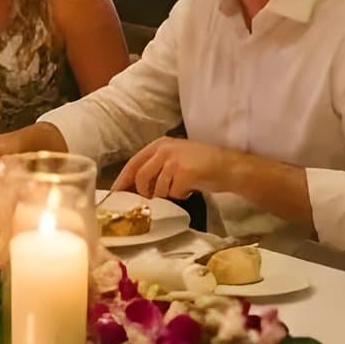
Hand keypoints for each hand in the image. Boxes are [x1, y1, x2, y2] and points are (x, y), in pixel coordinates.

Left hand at [112, 138, 230, 201]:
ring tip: (182, 187)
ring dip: (169, 194)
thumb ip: (155, 168)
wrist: (229, 166)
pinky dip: (182, 195)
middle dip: (146, 193)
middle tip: (156, 199)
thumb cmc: (202, 165)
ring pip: (157, 189)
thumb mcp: (175, 158)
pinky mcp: (184, 172)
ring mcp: (174, 160)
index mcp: (159, 144)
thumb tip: (134, 189)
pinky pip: (173, 193)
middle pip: (141, 178)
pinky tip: (192, 188)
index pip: (133, 163)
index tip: (114, 195)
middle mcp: (164, 149)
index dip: (122, 181)